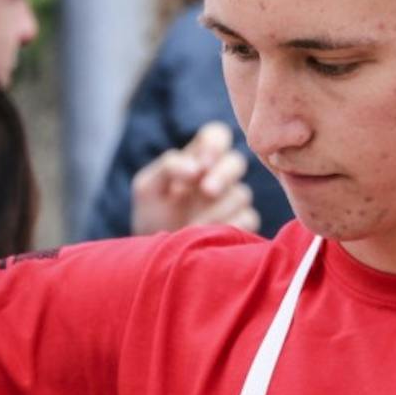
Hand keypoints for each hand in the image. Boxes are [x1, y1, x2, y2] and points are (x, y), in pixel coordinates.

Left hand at [130, 122, 260, 235]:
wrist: (158, 258)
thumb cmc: (152, 216)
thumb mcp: (148, 187)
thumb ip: (168, 167)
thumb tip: (197, 168)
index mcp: (197, 159)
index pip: (216, 136)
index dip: (214, 145)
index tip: (202, 164)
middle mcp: (219, 176)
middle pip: (236, 162)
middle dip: (222, 175)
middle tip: (207, 191)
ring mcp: (232, 201)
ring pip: (240, 194)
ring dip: (216, 209)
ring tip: (194, 225)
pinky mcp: (243, 225)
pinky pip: (248, 219)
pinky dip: (229, 226)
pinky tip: (211, 235)